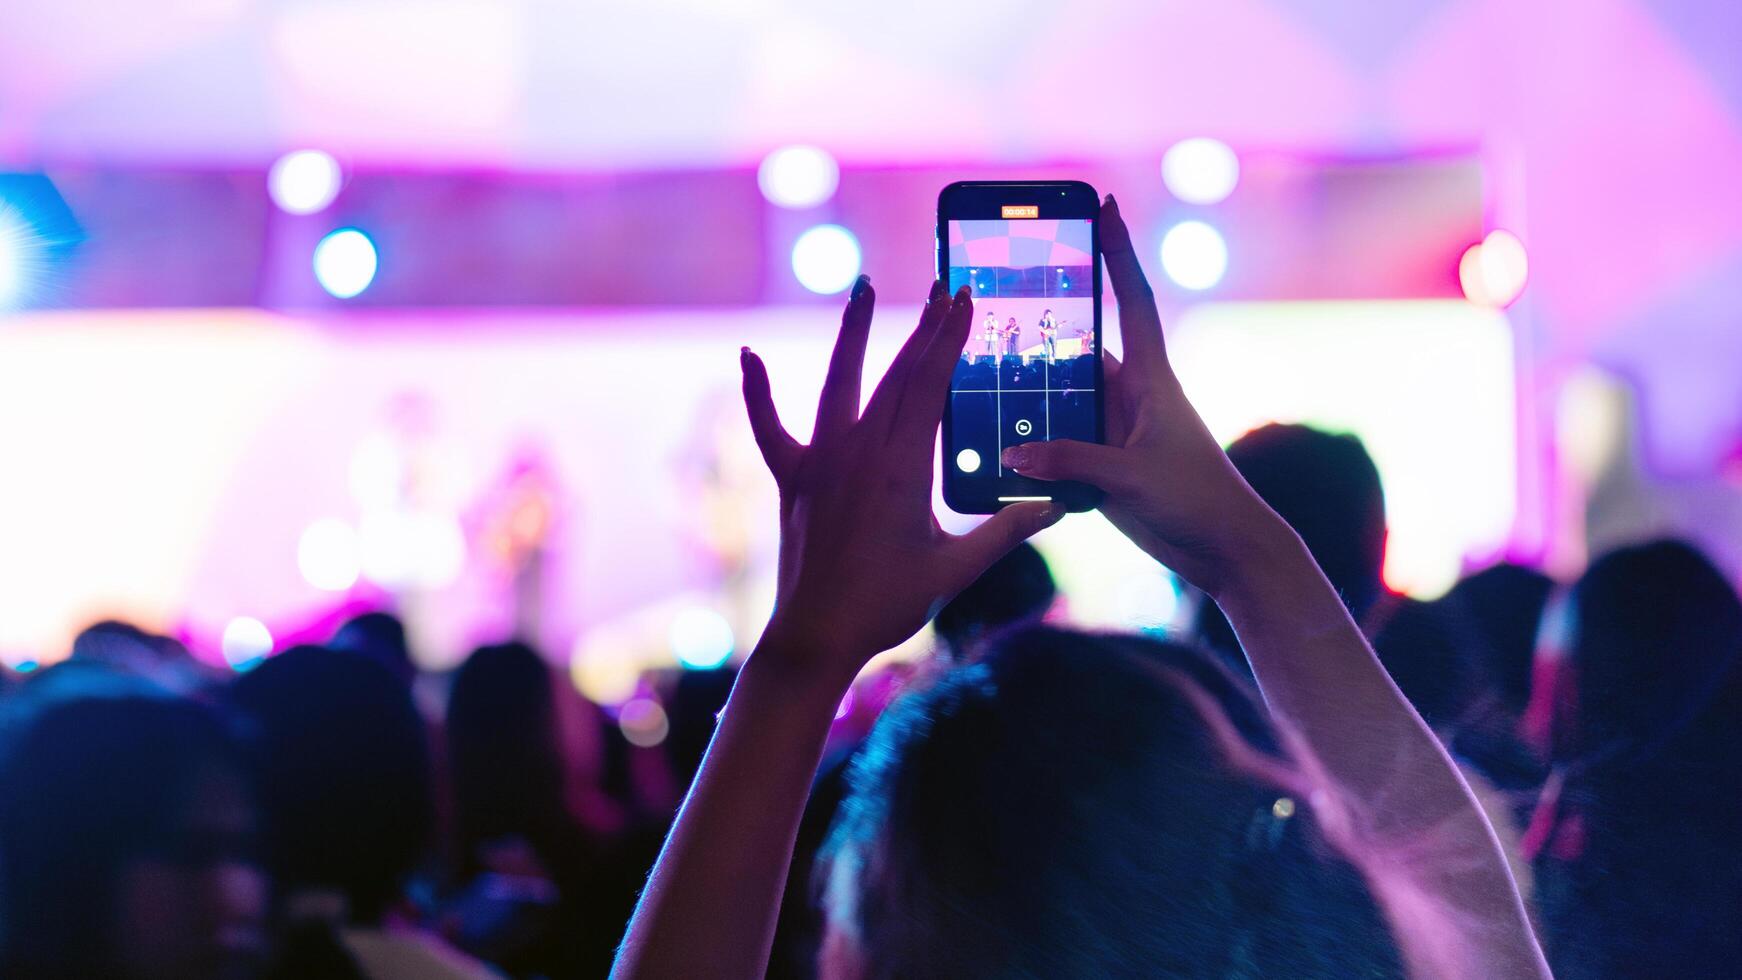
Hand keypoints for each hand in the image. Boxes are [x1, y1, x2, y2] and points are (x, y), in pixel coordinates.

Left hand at [742, 277, 1063, 685]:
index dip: (950, 338)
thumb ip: (1007, 530)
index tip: (967, 300)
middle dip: (923, 328)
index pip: (931, 385)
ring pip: (838, 383)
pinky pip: (768, 427)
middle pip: (895, 374)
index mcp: (901, 467)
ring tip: (862, 288)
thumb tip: (1058, 504)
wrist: (817, 636)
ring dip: (852, 333)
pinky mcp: (792, 479)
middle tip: (945, 288)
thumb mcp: (957, 569)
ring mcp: (820, 462)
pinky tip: (747, 354)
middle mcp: (857, 452)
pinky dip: (757, 391)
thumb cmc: (888, 605)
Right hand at [999, 195, 1288, 598]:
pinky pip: (1057, 447)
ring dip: (1028, 399)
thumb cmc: (1197, 500)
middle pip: (1076, 351)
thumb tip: (1014, 454)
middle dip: (1042, 329)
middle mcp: (1131, 397)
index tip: (1105, 204)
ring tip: (980, 383)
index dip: (1117, 251)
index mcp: (1151, 379)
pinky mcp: (1104, 468)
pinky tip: (998, 453)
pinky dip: (1031, 449)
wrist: (1226, 551)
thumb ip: (1071, 461)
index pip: (1130, 299)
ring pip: (1060, 403)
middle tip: (997, 304)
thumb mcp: (1131, 476)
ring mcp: (1115, 432)